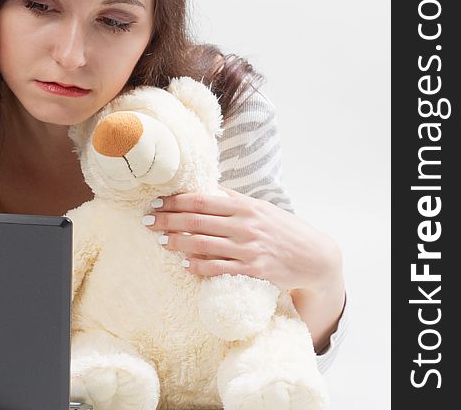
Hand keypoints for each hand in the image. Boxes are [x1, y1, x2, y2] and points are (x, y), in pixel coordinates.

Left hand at [144, 186, 341, 292]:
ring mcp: (249, 249)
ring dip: (177, 243)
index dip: (176, 201)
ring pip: (204, 245)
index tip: (157, 202)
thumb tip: (205, 189)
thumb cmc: (282, 229)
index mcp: (245, 206)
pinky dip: (199, 266)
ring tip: (159, 241)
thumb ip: (233, 199)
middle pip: (197, 221)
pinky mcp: (253, 271)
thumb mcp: (260, 207)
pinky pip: (219, 269)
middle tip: (147, 221)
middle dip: (168, 220)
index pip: (202, 200)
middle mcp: (245, 225)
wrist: (314, 257)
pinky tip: (184, 264)